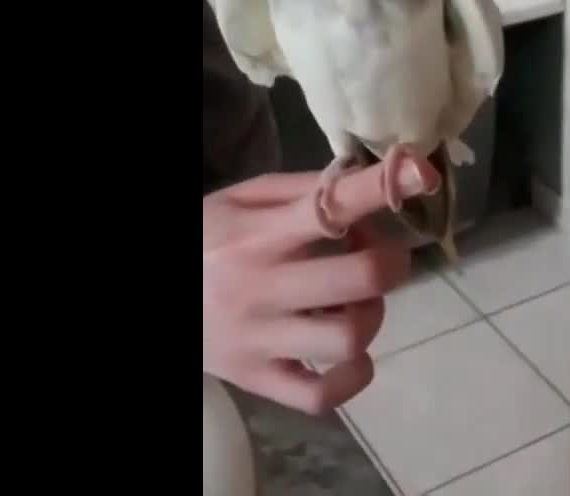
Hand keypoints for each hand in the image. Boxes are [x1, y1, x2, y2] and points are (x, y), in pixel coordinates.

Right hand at [203, 157, 438, 413]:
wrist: (150, 292)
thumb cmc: (203, 239)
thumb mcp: (241, 199)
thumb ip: (303, 190)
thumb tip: (370, 180)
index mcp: (258, 234)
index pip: (332, 206)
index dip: (385, 186)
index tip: (419, 173)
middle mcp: (261, 287)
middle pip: (362, 278)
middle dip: (389, 260)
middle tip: (374, 254)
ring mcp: (259, 340)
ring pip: (350, 337)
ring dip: (371, 315)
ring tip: (356, 303)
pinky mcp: (256, 380)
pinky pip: (321, 396)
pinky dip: (352, 376)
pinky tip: (348, 353)